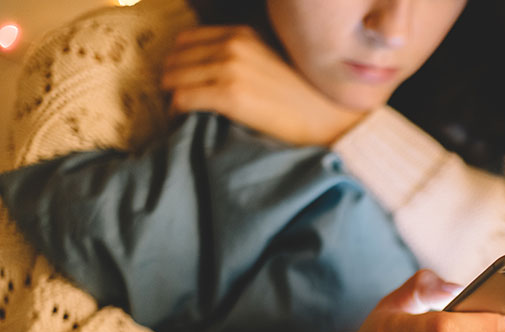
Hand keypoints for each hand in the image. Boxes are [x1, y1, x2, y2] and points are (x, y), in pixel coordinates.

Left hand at [160, 25, 362, 145]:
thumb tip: (215, 69)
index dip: (178, 61)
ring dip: (171, 96)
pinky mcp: (230, 96)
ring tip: (178, 112)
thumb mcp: (274, 60)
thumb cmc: (306, 98)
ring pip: (173, 78)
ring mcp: (231, 68)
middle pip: (176, 58)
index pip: (188, 40)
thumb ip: (244, 56)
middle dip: (170, 79)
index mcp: (243, 33)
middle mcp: (234, 45)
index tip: (180, 80)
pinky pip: (182, 99)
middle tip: (175, 99)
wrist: (330, 119)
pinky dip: (176, 111)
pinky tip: (183, 121)